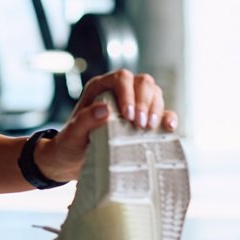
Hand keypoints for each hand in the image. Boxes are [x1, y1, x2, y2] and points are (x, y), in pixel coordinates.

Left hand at [36, 69, 179, 182]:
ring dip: (156, 109)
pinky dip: (168, 117)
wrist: (72, 161)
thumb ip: (84, 120)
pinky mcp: (144, 120)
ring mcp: (134, 105)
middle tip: (140, 124)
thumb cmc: (71, 144)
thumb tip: (104, 110)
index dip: (128, 93)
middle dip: (145, 102)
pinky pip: (163, 112)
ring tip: (147, 128)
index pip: (121, 78)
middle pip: (143, 83)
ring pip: (154, 94)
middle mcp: (119, 92)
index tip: (128, 115)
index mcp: (100, 89)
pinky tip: (168, 127)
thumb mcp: (73, 134)